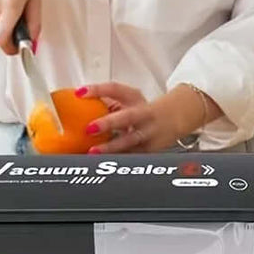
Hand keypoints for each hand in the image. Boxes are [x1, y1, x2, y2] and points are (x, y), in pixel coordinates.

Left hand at [75, 82, 194, 153]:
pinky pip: (133, 156)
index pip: (114, 89)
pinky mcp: (150, 150)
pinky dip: (119, 160)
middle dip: (108, 123)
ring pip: (130, 141)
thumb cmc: (143, 109)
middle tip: (89, 128)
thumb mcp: (128, 100)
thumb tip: (79, 105)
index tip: (79, 93)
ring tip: (94, 151)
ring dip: (111, 147)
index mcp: (134, 97)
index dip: (97, 90)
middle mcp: (142, 113)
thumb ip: (107, 102)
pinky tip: (106, 164)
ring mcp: (148, 132)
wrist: (174, 118)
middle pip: (126, 117)